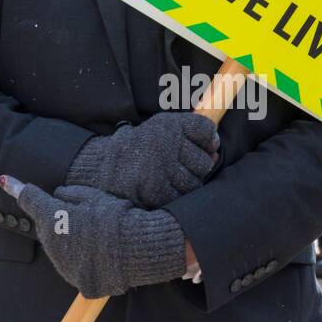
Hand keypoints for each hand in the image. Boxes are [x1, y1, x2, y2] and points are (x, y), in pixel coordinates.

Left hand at [0, 178, 186, 297]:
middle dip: (59, 220)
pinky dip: (86, 261)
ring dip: (72, 242)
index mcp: (52, 218)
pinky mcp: (79, 283)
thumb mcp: (94, 196)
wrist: (138, 249)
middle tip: (87, 216)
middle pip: (48, 227)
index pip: (30, 198)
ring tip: (100, 237)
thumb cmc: (117, 217)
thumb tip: (57, 195)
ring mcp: (64, 267)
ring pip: (61, 249)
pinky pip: (77, 268)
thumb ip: (71, 194)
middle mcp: (52, 244)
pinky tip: (104, 256)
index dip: (17, 187)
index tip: (3, 179)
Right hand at [67, 112, 219, 208]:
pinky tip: (161, 187)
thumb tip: (216, 152)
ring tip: (168, 176)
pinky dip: (174, 195)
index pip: (207, 130)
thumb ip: (193, 134)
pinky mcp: (155, 189)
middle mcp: (165, 142)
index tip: (202, 145)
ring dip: (186, 183)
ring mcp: (160, 166)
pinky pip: (180, 197)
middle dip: (196, 167)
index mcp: (169, 124)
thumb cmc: (143, 147)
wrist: (105, 165)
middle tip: (177, 165)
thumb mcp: (164, 128)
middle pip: (205, 162)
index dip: (208, 141)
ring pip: (195, 183)